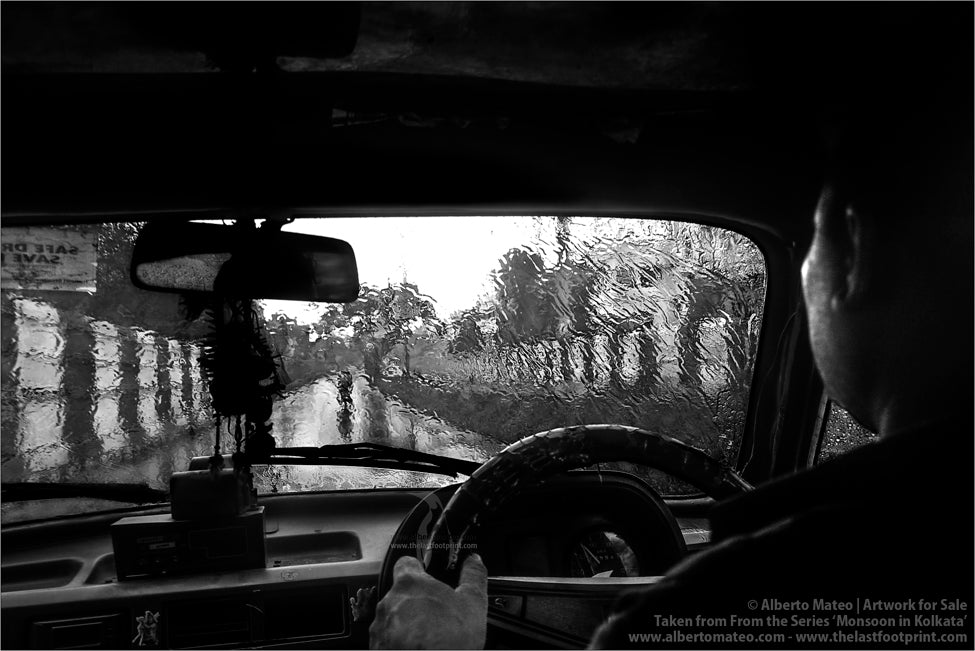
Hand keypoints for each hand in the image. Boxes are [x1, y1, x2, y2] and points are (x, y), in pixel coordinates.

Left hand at [370, 553, 487, 649]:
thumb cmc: (445, 641)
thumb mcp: (472, 604)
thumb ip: (473, 577)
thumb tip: (474, 561)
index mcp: (410, 584)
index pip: (406, 563)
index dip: (418, 569)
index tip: (428, 577)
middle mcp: (388, 603)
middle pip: (401, 594)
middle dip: (416, 603)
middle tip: (436, 616)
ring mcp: (379, 628)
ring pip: (393, 619)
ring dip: (406, 624)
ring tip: (428, 638)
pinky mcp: (376, 648)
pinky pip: (386, 640)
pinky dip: (398, 643)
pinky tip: (416, 649)